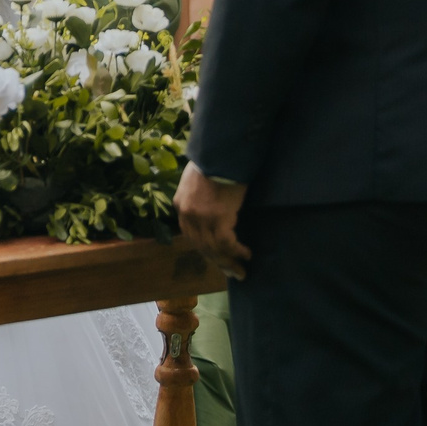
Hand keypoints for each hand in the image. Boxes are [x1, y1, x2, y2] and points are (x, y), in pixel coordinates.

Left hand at [175, 162, 250, 279]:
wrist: (221, 152)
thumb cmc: (215, 162)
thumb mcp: (197, 179)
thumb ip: (198, 196)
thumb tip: (210, 206)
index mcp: (180, 205)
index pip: (190, 235)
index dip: (205, 248)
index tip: (216, 257)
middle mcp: (187, 214)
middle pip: (201, 245)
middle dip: (217, 261)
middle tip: (232, 272)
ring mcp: (201, 218)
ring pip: (213, 248)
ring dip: (228, 262)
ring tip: (241, 271)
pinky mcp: (218, 218)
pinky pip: (227, 243)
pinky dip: (237, 251)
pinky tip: (246, 255)